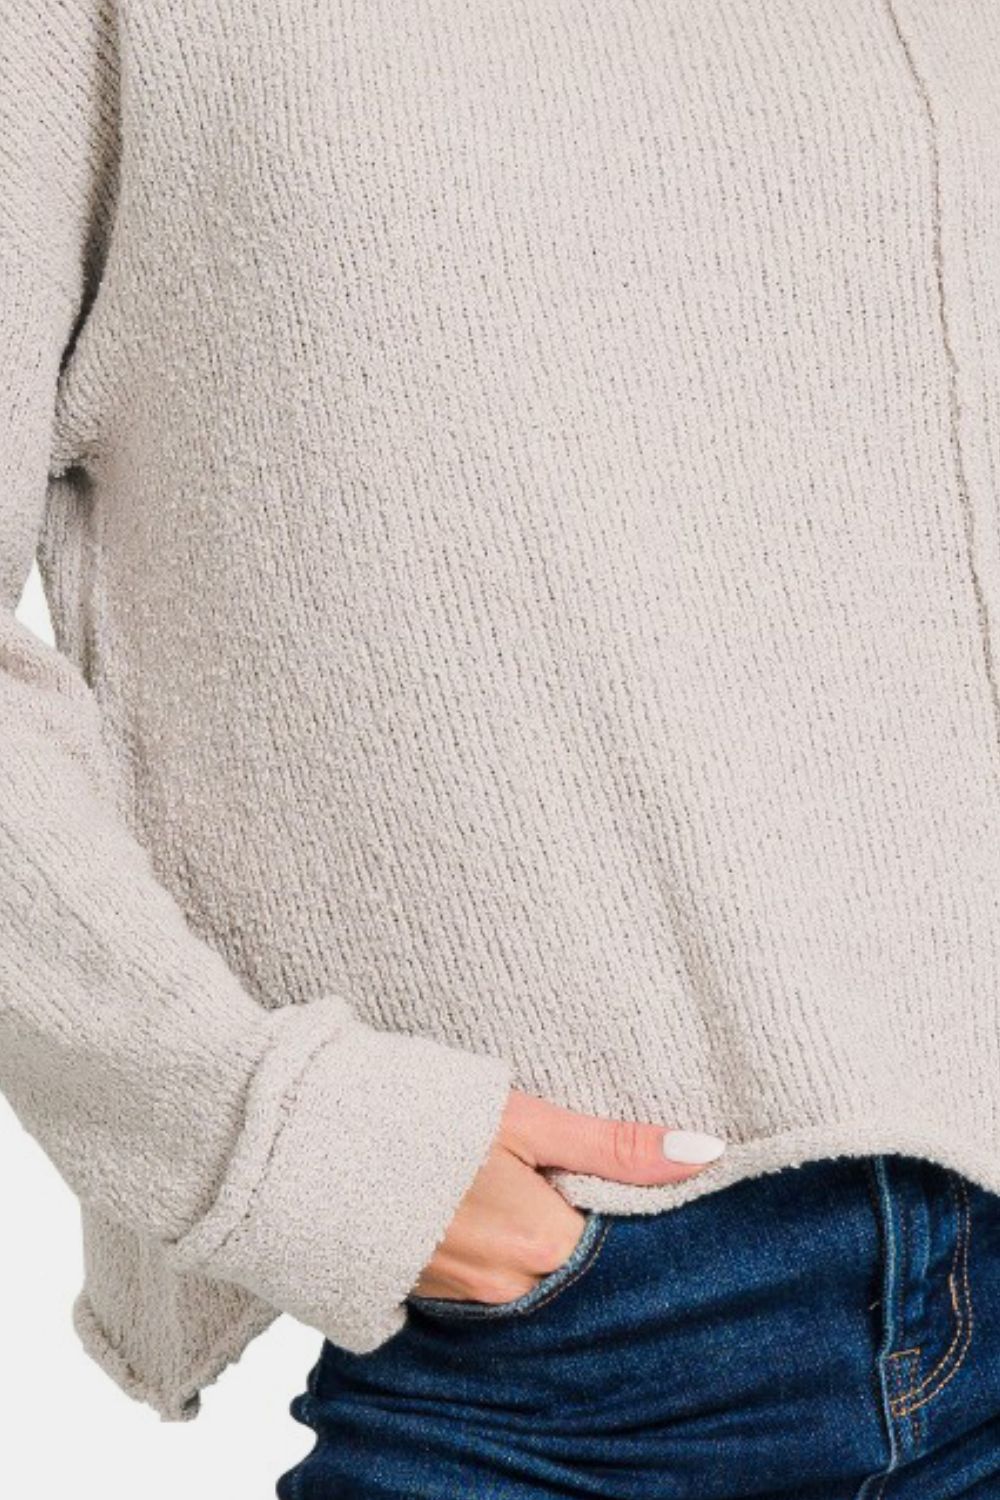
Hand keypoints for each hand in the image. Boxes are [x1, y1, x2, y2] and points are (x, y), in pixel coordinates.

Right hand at [411, 1089, 725, 1303]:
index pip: (611, 1240)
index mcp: (536, 1245)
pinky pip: (480, 1279)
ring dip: (525, 1229)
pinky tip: (464, 1200)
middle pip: (569, 1259)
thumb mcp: (522, 1117)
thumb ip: (613, 1145)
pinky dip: (485, 1244)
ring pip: (525, 1270)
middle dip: (568, 1215)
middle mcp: (502, 1289)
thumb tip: (705, 1152)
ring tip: (495, 1173)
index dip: (611, 1200)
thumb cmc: (413, 1115)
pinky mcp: (419, 1295)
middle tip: (544, 1162)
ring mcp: (457, 1298)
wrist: (297, 1134)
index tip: (597, 1166)